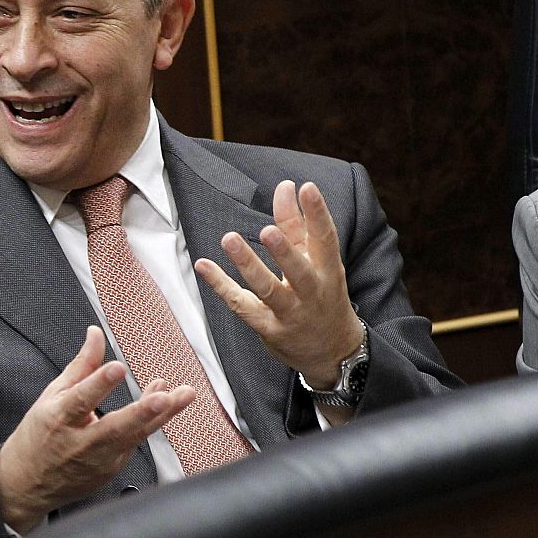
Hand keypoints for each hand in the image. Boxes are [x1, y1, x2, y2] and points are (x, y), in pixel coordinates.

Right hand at [0, 327, 193, 531]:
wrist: (28, 483)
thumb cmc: (39, 436)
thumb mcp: (53, 396)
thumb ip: (81, 366)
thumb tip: (95, 334)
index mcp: (60, 418)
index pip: (81, 399)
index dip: (99, 383)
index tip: (117, 367)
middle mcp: (81, 442)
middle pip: (115, 427)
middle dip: (141, 412)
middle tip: (163, 397)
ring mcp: (99, 460)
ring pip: (135, 437)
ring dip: (161, 416)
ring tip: (183, 395)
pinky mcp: (112, 469)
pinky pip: (136, 443)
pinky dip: (152, 423)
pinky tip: (166, 405)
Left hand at [195, 180, 362, 388]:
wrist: (332, 351)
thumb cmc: (322, 296)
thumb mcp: (317, 262)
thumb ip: (298, 225)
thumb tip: (286, 186)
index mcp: (327, 270)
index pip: (325, 239)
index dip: (317, 213)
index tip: (307, 188)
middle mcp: (311, 292)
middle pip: (298, 270)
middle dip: (284, 251)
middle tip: (267, 230)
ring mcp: (290, 313)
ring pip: (267, 290)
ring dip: (248, 265)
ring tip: (229, 239)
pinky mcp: (268, 328)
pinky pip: (242, 306)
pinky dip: (221, 286)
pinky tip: (204, 266)